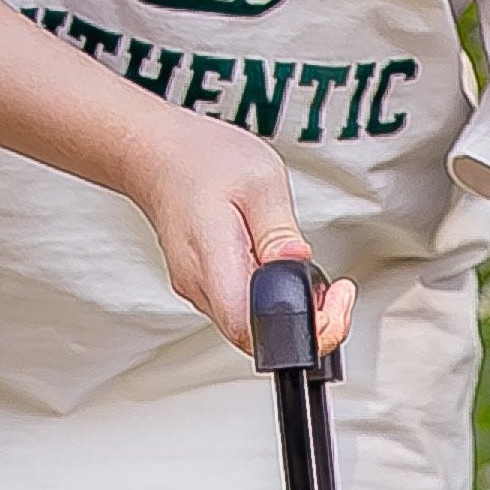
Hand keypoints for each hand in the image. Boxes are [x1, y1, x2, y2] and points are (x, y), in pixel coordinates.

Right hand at [119, 106, 354, 356]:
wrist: (156, 153)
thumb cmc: (200, 160)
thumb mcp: (260, 181)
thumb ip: (280, 230)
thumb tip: (298, 263)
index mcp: (212, 261)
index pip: (253, 328)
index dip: (302, 331)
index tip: (333, 303)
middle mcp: (200, 286)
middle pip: (258, 335)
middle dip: (308, 324)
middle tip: (334, 293)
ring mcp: (199, 290)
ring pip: (252, 325)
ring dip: (290, 311)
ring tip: (307, 275)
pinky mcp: (203, 287)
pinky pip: (243, 308)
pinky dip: (270, 299)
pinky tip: (279, 271)